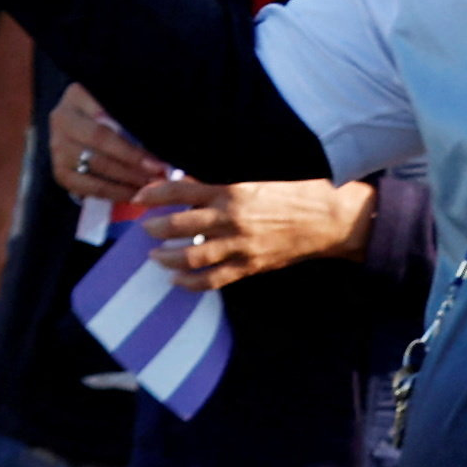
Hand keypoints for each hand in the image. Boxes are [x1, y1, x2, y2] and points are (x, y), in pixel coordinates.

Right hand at [49, 84, 168, 203]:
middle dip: (133, 159)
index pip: (106, 112)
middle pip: (100, 139)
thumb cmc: (107, 111)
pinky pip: (87, 187)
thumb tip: (159, 138)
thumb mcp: (114, 103)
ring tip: (151, 185)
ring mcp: (57, 147)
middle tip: (159, 171)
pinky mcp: (59, 172)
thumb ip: (130, 113)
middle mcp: (62, 119)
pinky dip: (112, 192)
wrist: (80, 125)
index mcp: (77, 94)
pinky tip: (133, 194)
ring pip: (95, 165)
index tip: (154, 152)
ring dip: (126, 179)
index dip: (130, 135)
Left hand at [143, 176, 374, 290]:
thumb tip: (189, 186)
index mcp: (232, 192)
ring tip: (156, 256)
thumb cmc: (294, 195)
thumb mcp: (255, 184)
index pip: (183, 190)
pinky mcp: (249, 266)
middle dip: (156, 227)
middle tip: (144, 228)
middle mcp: (231, 219)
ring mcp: (239, 246)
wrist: (327, 220)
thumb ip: (221, 189)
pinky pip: (213, 280)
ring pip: (191, 256)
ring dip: (168, 257)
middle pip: (180, 225)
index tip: (139, 196)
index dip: (156, 193)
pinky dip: (190, 283)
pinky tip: (177, 281)